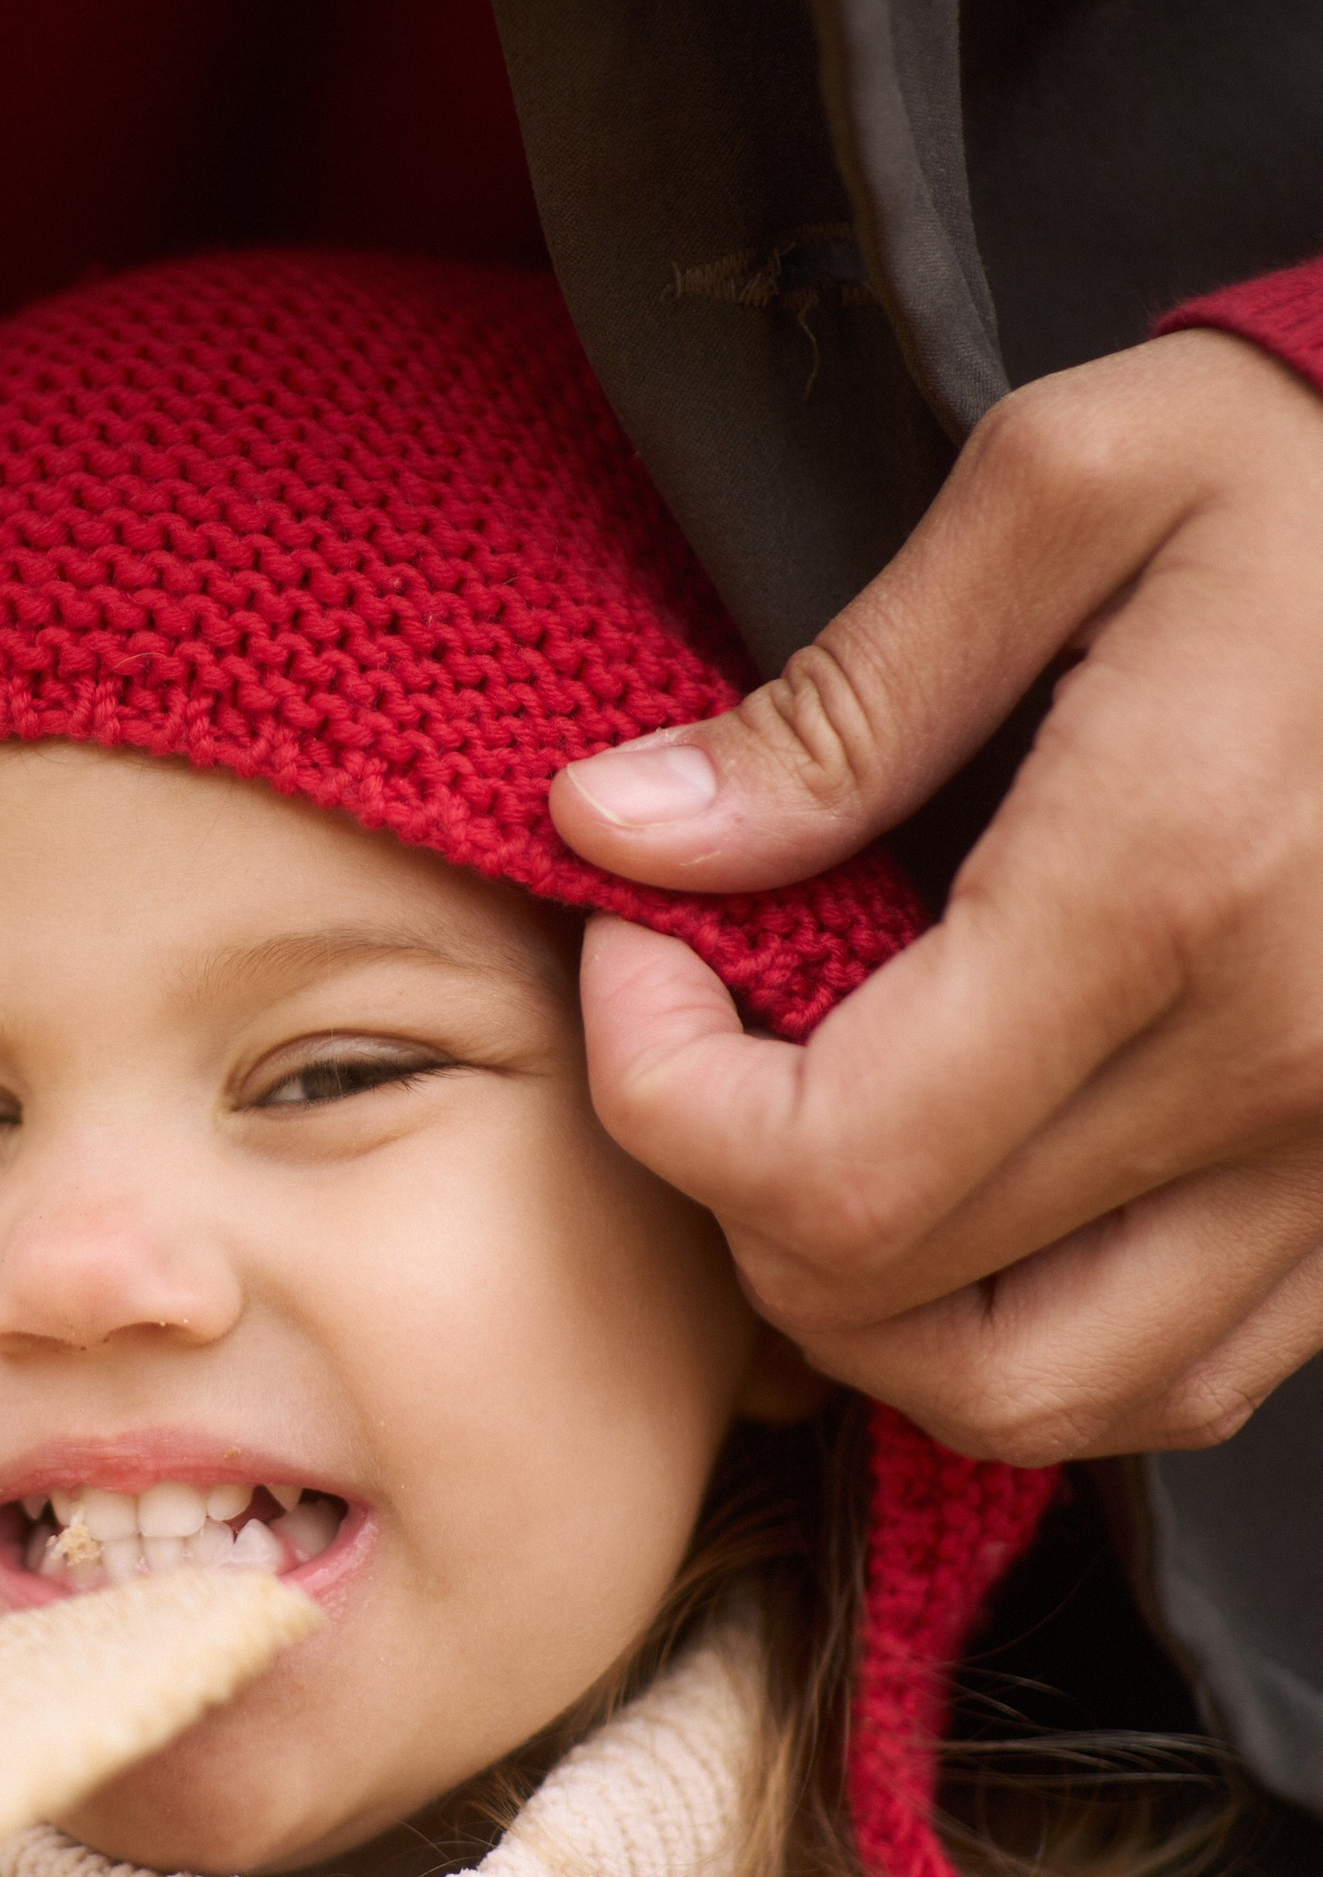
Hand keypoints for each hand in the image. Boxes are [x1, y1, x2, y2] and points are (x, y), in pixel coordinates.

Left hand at [547, 327, 1322, 1463]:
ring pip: (1026, 1393)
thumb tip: (619, 829)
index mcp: (1167, 886)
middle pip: (890, 1294)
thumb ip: (839, 696)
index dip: (658, 1096)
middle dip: (723, 1180)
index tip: (635, 950)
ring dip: (860, 1305)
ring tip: (807, 1130)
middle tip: (703, 1020)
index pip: (825, 1161)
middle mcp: (1275, 1064)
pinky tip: (969, 1201)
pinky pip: (1173, 1377)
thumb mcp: (1072, 483)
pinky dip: (1026, 1338)